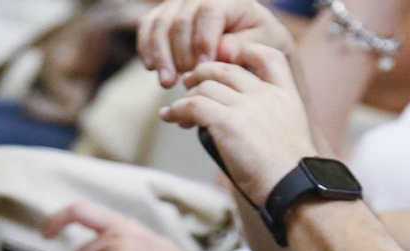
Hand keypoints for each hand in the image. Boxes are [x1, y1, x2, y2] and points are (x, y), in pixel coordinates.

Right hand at [138, 0, 293, 86]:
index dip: (203, 39)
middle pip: (181, 19)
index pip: (209, 11)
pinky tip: (152, 68)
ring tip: (168, 83)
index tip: (203, 66)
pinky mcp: (164, 15)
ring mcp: (179, 4)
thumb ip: (244, 48)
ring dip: (161, 55)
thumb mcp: (263, 48)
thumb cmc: (258, 47)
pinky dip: (147, 48)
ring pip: (160, 23)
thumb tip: (221, 49)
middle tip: (187, 81)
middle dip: (181, 54)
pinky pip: (147, 26)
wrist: (249, 46)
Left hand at [160, 46, 317, 203]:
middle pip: (227, 69)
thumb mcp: (289, 135)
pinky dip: (177, 110)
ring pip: (206, 87)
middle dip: (204, 72)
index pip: (268, 56)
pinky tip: (170, 116)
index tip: (226, 60)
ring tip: (178, 109)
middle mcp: (266, 94)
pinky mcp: (227, 121)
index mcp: (286, 94)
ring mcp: (246, 105)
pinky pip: (193, 105)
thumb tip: (237, 119)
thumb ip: (268, 117)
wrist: (293, 186)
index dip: (243, 52)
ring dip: (187, 96)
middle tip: (189, 82)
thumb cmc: (289, 173)